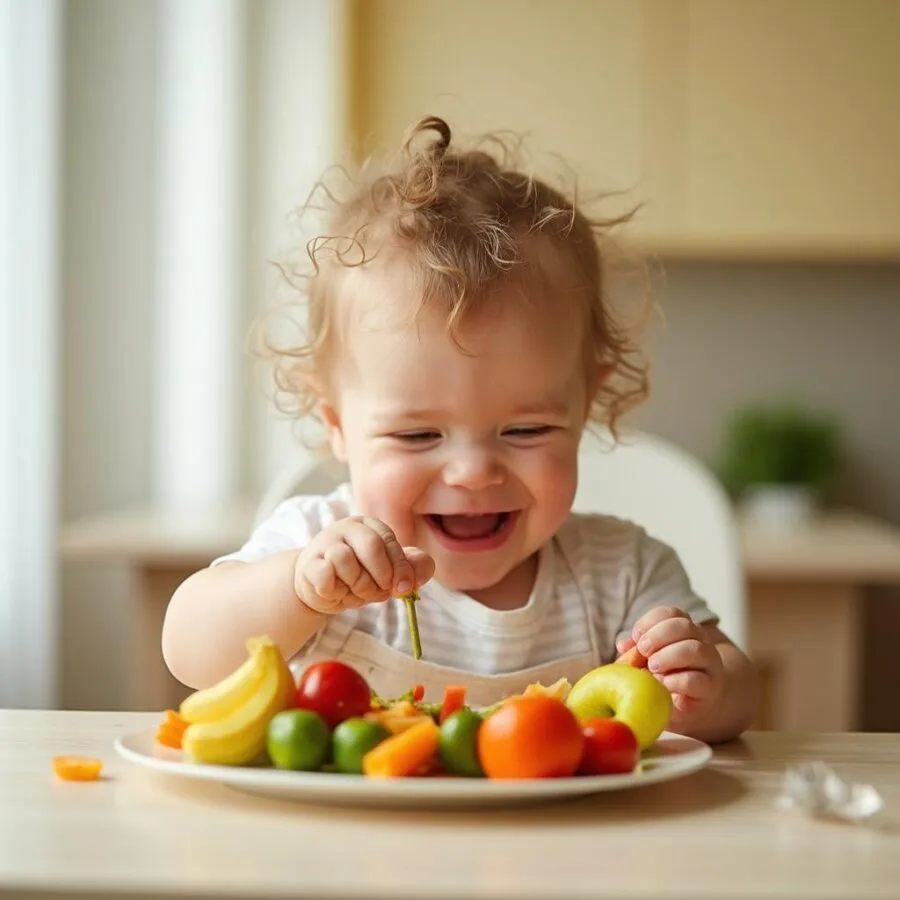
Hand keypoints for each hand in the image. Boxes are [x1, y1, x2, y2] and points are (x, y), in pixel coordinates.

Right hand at [294, 516, 434, 614]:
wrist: (320, 588)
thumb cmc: (358, 576)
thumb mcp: (388, 573)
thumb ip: (411, 569)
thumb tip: (420, 572)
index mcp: (370, 526)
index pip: (390, 542)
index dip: (400, 568)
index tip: (403, 588)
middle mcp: (347, 527)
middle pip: (372, 546)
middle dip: (380, 576)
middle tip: (379, 592)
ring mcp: (325, 542)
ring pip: (345, 559)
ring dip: (356, 585)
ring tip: (354, 591)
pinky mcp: (309, 562)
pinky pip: (324, 575)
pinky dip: (334, 590)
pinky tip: (334, 591)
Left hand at [616, 607, 723, 720]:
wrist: (690, 705)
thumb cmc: (665, 677)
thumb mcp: (647, 660)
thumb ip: (636, 650)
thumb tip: (622, 645)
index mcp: (686, 630)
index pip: (673, 613)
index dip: (651, 621)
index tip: (636, 636)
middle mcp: (701, 642)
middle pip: (685, 626)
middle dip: (659, 635)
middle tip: (643, 650)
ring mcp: (709, 665)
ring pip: (695, 649)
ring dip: (668, 656)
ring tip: (652, 667)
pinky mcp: (709, 689)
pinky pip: (696, 680)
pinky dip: (675, 681)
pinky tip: (662, 685)